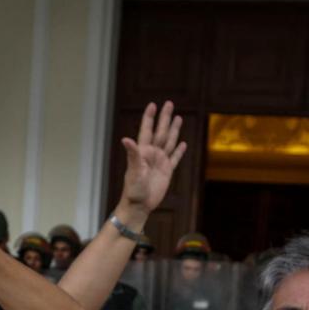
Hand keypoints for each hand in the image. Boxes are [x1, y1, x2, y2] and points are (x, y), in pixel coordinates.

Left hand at [117, 101, 187, 215]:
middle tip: (169, 103)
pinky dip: (179, 151)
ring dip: (174, 130)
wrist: (139, 205)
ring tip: (178, 118)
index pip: (147, 130)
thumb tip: (125, 139)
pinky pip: (175, 158)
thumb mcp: (133, 171)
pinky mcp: (167, 171)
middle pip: (161, 132)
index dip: (149, 118)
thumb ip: (132, 154)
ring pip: (169, 142)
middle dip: (164, 118)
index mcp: (143, 152)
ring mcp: (160, 162)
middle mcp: (152, 154)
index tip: (153, 105)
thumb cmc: (133, 189)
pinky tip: (183, 143)